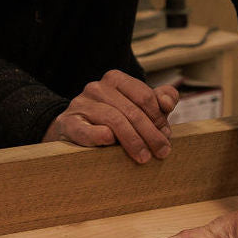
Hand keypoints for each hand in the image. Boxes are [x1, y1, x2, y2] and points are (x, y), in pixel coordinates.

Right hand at [43, 70, 178, 163]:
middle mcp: (97, 87)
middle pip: (131, 110)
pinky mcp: (68, 123)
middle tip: (162, 151)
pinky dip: (100, 136)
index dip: (159, 118)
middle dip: (150, 133)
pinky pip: (86, 129)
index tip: (166, 135)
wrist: (74, 128)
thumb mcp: (136, 106)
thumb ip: (157, 101)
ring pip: (113, 119)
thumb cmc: (112, 118)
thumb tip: (168, 103)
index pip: (144, 96)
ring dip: (133, 140)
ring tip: (144, 157)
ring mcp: (81, 104)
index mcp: (115, 79)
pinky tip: (111, 143)